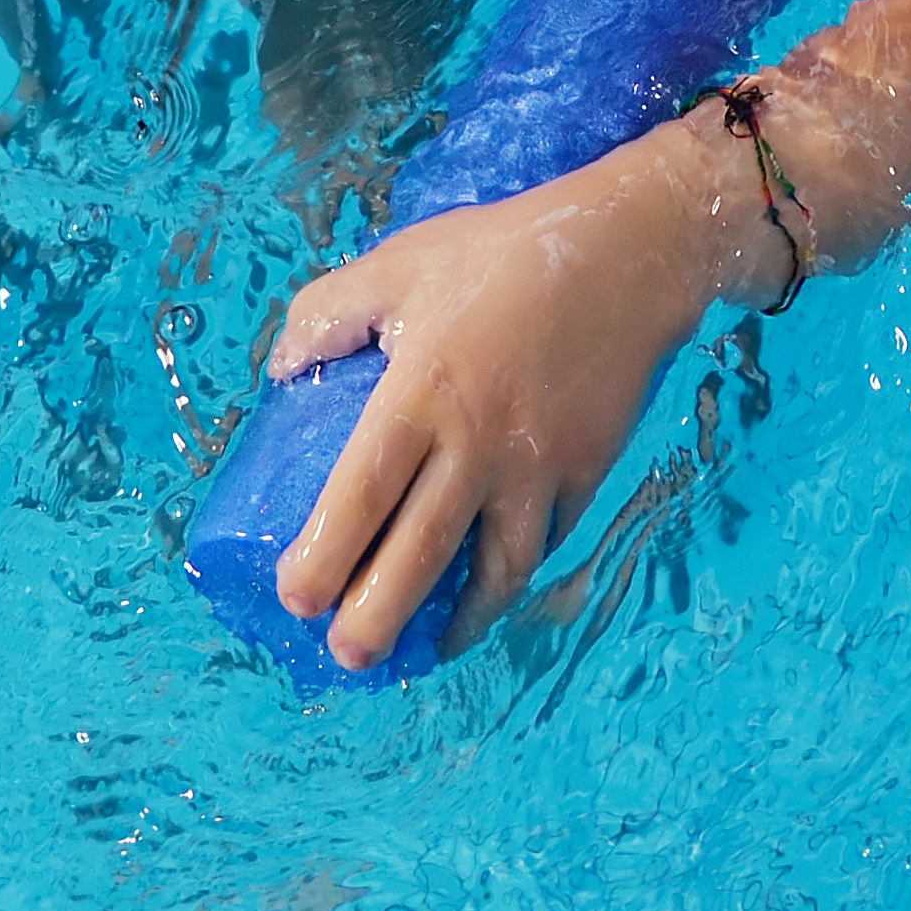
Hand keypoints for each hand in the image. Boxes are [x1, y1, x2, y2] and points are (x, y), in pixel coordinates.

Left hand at [257, 118, 750, 671]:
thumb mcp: (398, 264)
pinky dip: (510, 578)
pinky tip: (486, 592)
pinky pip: (543, 542)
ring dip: (457, 620)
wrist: (629, 254)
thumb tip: (282, 371)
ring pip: (495, 569)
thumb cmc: (500, 255)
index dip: (325, 556)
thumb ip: (327, 313)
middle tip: (345, 656)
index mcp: (422, 394)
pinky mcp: (584, 474)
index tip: (293, 598)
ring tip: (422, 648)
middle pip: (422, 554)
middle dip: (377, 618)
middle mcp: (478, 444)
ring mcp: (539, 467)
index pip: (363, 494)